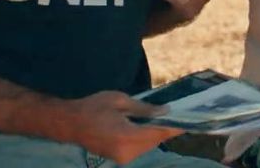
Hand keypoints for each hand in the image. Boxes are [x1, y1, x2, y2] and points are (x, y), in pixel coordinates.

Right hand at [68, 91, 182, 163]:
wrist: (70, 123)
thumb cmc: (93, 107)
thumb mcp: (120, 100)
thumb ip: (143, 109)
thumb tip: (164, 112)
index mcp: (127, 136)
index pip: (158, 133)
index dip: (175, 127)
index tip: (189, 120)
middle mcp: (127, 151)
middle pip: (155, 141)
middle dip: (164, 129)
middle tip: (175, 114)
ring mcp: (122, 158)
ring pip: (147, 146)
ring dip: (154, 134)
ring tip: (159, 118)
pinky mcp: (119, 159)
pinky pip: (138, 148)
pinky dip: (144, 138)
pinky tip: (144, 126)